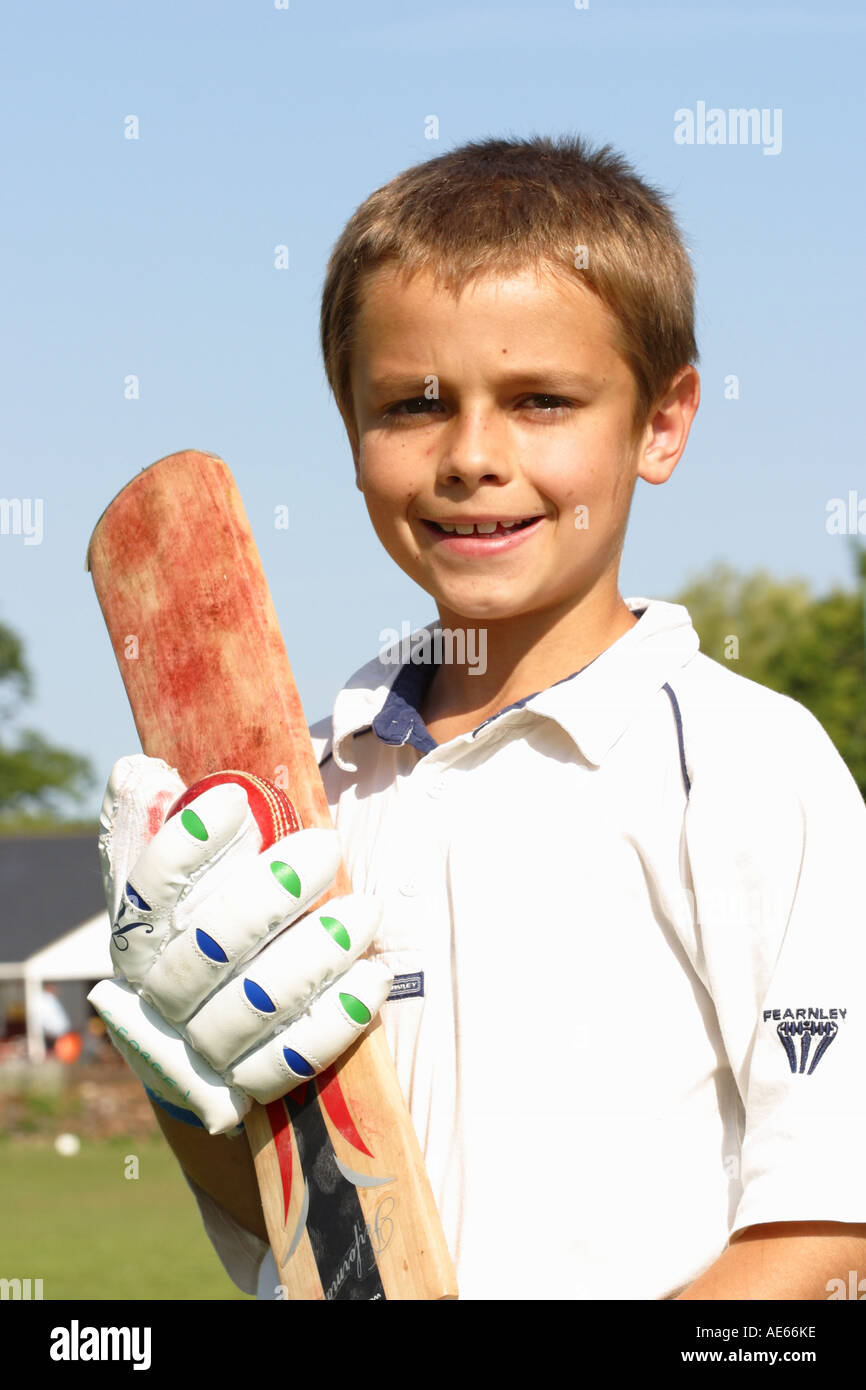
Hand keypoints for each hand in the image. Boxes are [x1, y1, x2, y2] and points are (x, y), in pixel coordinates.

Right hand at [89, 755, 391, 1134]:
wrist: (199, 1047)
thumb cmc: (203, 931)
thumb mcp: (178, 882)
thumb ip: (157, 824)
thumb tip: (141, 774)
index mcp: (138, 937)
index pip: (148, 891)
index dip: (184, 846)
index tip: (234, 798)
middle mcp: (159, 997)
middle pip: (207, 949)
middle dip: (269, 895)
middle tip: (324, 846)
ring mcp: (201, 1049)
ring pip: (254, 1006)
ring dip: (315, 957)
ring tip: (367, 910)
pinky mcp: (246, 1088)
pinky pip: (290, 1060)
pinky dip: (333, 1021)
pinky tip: (372, 979)